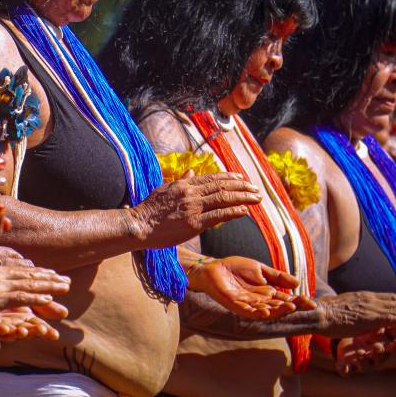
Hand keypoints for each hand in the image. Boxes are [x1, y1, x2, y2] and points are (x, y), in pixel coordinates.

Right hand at [0, 261, 69, 320]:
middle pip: (28, 276)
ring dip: (50, 286)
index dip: (36, 273)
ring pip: (30, 284)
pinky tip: (49, 298)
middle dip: (49, 278)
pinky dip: (36, 297)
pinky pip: (21, 297)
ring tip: (66, 287)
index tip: (49, 273)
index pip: (18, 271)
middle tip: (66, 280)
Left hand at [0, 307, 61, 340]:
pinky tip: (5, 327)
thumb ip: (40, 302)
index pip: (36, 326)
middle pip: (25, 331)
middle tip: (44, 334)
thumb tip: (65, 313)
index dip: (45, 331)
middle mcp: (10, 323)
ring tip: (25, 331)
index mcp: (21, 318)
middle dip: (33, 333)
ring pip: (9, 332)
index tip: (54, 336)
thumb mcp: (21, 298)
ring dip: (18, 333)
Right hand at [132, 173, 260, 247]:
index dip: (230, 177)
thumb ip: (181, 180)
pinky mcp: (194, 223)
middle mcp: (191, 192)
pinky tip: (244, 211)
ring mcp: (193, 207)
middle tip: (256, 189)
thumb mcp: (165, 189)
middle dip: (242, 186)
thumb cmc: (150, 209)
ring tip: (256, 198)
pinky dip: (233, 212)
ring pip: (224, 198)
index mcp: (185, 184)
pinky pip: (218, 215)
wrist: (139, 225)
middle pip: (222, 186)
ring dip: (243, 197)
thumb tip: (191, 171)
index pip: (212, 178)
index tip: (242, 178)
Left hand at [186, 256, 306, 319]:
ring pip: (266, 311)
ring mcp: (248, 304)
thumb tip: (298, 282)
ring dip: (278, 311)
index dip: (299, 302)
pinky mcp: (235, 305)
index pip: (287, 299)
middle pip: (279, 307)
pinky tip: (267, 312)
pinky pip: (248, 312)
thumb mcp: (260, 269)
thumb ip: (277, 276)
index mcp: (267, 293)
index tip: (312, 303)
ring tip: (290, 307)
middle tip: (303, 305)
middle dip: (291, 307)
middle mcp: (260, 302)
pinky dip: (257, 313)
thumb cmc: (236, 268)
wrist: (214, 267)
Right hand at [315, 292, 395, 337]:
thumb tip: (357, 310)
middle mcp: (370, 299)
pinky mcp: (370, 319)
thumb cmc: (327, 312)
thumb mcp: (344, 306)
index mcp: (364, 296)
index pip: (388, 297)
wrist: (320, 313)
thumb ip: (354, 307)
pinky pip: (391, 319)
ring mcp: (371, 308)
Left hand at [336, 323, 395, 374]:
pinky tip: (341, 366)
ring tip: (360, 352)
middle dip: (380, 353)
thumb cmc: (369, 333)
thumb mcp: (379, 327)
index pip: (393, 349)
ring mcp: (361, 362)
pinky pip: (347, 372)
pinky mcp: (348, 366)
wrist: (348, 341)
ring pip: (365, 365)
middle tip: (378, 345)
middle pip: (380, 358)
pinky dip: (345, 370)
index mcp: (384, 348)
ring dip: (364, 360)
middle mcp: (374, 358)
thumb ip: (389, 325)